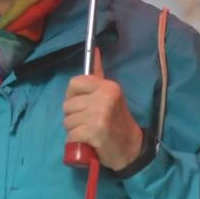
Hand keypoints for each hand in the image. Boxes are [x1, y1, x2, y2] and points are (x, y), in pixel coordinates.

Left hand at [63, 49, 144, 171]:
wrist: (131, 149)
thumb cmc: (117, 121)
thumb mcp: (110, 95)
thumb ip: (98, 75)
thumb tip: (94, 50)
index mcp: (107, 86)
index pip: (74, 83)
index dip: (74, 96)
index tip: (83, 105)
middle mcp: (104, 98)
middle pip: (68, 105)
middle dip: (74, 117)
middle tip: (89, 123)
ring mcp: (99, 115)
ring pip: (68, 121)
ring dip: (75, 130)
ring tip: (89, 132)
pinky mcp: (95, 131)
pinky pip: (71, 135)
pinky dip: (76, 141)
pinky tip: (88, 141)